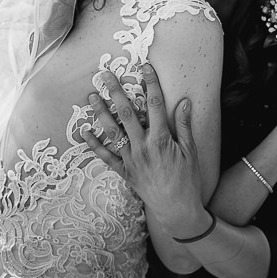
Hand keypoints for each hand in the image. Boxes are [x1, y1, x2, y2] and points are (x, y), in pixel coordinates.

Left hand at [81, 63, 205, 234]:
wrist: (177, 210)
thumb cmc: (187, 180)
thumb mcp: (191, 151)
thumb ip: (184, 125)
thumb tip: (184, 101)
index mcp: (161, 140)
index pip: (155, 104)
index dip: (150, 84)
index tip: (145, 67)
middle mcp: (143, 147)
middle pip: (127, 113)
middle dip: (115, 91)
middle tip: (105, 75)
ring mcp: (131, 159)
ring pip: (112, 132)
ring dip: (100, 113)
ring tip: (91, 96)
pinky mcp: (124, 172)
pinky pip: (106, 156)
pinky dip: (94, 144)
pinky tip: (85, 131)